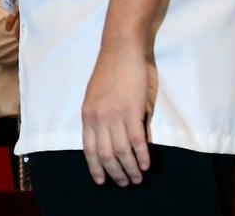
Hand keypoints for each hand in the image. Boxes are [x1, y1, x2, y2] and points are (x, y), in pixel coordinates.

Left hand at [81, 44, 151, 185]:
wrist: (121, 50)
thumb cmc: (112, 72)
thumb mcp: (99, 97)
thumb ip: (106, 119)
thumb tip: (117, 139)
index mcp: (87, 115)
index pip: (88, 148)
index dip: (95, 167)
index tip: (101, 180)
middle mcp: (98, 118)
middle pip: (104, 154)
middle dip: (114, 173)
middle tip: (125, 183)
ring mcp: (115, 115)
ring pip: (121, 151)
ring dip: (130, 169)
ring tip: (138, 179)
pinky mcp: (132, 111)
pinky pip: (137, 140)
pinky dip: (141, 156)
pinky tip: (146, 165)